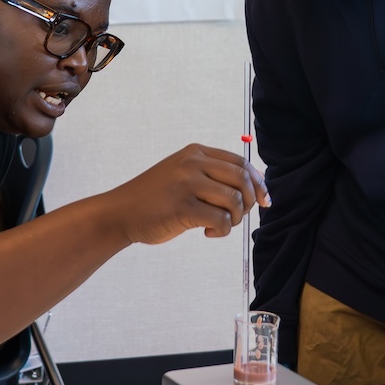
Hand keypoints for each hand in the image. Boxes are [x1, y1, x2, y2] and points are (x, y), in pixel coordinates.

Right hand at [107, 144, 271, 244]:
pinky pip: (221, 219)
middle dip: (250, 202)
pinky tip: (207, 232)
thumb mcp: (182, 175)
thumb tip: (255, 186)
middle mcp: (192, 163)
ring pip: (235, 200)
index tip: (264, 200)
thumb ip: (212, 175)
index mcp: (195, 152)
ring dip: (235, 219)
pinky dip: (222, 230)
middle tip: (239, 217)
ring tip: (218, 225)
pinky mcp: (183, 207)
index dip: (258, 181)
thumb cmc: (154, 199)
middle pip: (242, 179)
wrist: (119, 213)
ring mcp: (187, 183)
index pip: (241, 162)